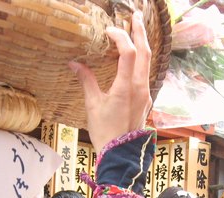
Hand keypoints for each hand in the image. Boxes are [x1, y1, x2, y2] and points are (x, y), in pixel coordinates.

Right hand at [70, 11, 152, 153]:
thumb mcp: (92, 105)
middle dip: (140, 32)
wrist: (121, 155)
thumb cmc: (105, 132)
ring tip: (137, 31)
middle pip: (145, 52)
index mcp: (126, 87)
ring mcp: (145, 94)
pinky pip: (146, 73)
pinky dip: (141, 60)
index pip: (128, 52)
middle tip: (135, 16)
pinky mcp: (145, 100)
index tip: (108, 30)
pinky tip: (135, 57)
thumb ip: (86, 80)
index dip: (120, 36)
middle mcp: (140, 88)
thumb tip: (75, 64)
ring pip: (148, 63)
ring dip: (143, 45)